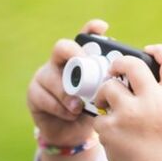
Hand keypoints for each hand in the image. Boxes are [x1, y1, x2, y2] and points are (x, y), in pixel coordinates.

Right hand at [27, 18, 108, 145]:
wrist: (72, 133)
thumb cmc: (90, 110)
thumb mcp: (102, 96)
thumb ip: (109, 85)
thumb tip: (127, 79)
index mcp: (80, 60)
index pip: (84, 38)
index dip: (91, 29)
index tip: (103, 27)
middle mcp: (60, 62)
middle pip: (62, 47)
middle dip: (74, 54)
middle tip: (84, 65)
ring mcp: (44, 76)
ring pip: (53, 77)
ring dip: (68, 94)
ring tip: (79, 107)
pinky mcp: (34, 93)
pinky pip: (45, 98)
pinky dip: (61, 108)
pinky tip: (70, 115)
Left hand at [92, 44, 161, 160]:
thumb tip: (150, 69)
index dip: (160, 51)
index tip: (149, 50)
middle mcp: (152, 101)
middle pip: (131, 64)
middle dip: (119, 64)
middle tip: (114, 70)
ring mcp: (129, 114)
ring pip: (108, 87)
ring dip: (104, 93)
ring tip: (107, 103)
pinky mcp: (111, 127)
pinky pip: (99, 114)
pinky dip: (102, 120)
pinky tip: (110, 130)